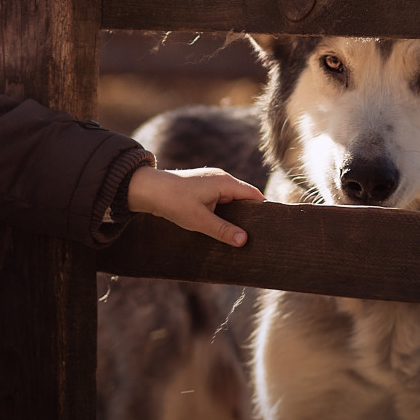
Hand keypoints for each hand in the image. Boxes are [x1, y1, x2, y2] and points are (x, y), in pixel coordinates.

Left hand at [125, 164, 263, 246]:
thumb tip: (245, 240)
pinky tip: (224, 226)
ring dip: (236, 215)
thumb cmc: (174, 202)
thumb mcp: (200, 220)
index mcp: (225, 183)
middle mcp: (222, 178)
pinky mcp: (204, 187)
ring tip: (242, 234)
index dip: (264, 210)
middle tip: (257, 236)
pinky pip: (222, 199)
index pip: (254, 195)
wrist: (149, 189)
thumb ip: (223, 230)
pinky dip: (225, 211)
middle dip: (250, 215)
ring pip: (233, 200)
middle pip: (245, 198)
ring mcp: (212, 181)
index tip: (270, 228)